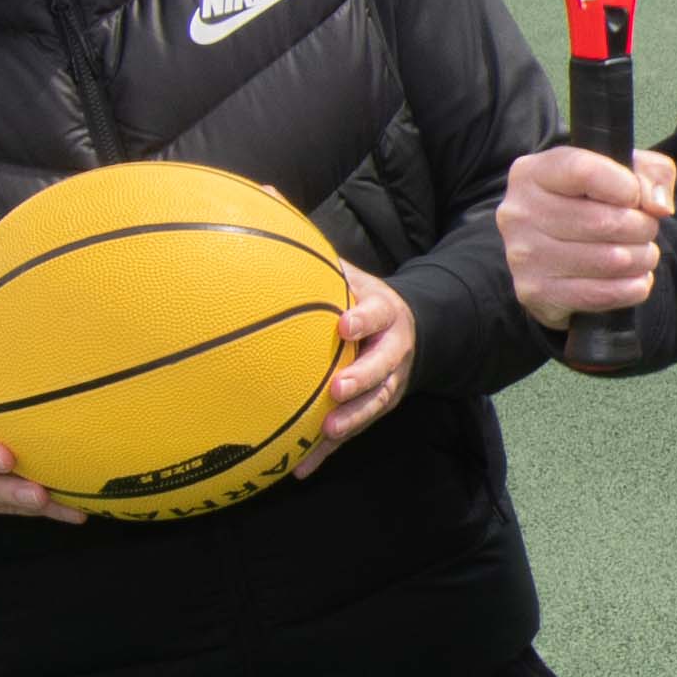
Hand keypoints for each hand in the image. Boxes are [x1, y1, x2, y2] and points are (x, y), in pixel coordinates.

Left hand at [291, 267, 415, 470]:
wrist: (408, 330)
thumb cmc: (364, 301)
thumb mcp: (354, 276)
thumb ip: (320, 257)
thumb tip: (269, 208)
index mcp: (385, 314)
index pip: (377, 315)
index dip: (363, 320)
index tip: (344, 324)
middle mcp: (392, 351)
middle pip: (383, 368)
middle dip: (362, 380)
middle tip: (336, 389)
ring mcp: (386, 383)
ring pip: (374, 404)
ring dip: (352, 420)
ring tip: (327, 433)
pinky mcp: (372, 408)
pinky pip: (351, 431)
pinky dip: (326, 452)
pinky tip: (300, 469)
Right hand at [499, 139, 676, 336]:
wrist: (556, 255)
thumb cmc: (593, 203)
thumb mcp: (623, 172)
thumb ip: (652, 173)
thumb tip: (659, 207)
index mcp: (532, 173)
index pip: (585, 172)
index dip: (627, 188)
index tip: (636, 198)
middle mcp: (519, 213)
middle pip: (604, 221)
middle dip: (642, 228)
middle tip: (647, 230)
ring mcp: (523, 256)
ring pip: (610, 260)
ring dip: (642, 258)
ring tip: (643, 253)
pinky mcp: (535, 292)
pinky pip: (603, 294)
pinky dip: (633, 287)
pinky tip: (635, 278)